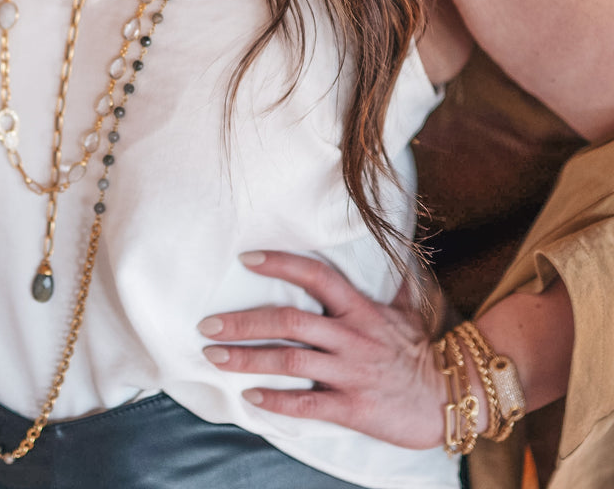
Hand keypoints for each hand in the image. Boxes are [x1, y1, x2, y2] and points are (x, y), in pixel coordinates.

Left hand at [197, 251, 448, 449]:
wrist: (454, 398)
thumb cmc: (423, 352)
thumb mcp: (408, 311)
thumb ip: (393, 285)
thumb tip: (395, 256)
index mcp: (360, 309)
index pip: (315, 275)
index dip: (280, 264)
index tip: (246, 259)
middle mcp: (351, 336)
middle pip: (289, 320)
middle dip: (243, 321)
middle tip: (207, 324)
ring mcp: (351, 371)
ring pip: (290, 360)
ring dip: (248, 358)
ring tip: (214, 357)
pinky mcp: (354, 406)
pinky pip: (309, 403)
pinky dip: (278, 400)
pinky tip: (251, 398)